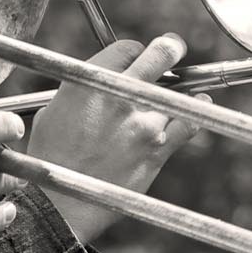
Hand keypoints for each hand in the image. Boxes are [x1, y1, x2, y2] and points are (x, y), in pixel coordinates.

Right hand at [25, 35, 198, 243]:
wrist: (60, 204)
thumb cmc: (50, 160)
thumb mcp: (52, 112)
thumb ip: (83, 92)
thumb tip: (102, 84)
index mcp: (89, 82)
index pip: (127, 48)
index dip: (134, 52)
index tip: (136, 59)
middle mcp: (119, 96)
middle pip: (161, 54)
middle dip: (170, 49)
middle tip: (173, 48)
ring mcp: (143, 123)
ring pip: (177, 92)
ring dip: (176, 91)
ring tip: (178, 91)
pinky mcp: (158, 150)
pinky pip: (190, 122)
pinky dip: (198, 110)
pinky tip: (201, 103)